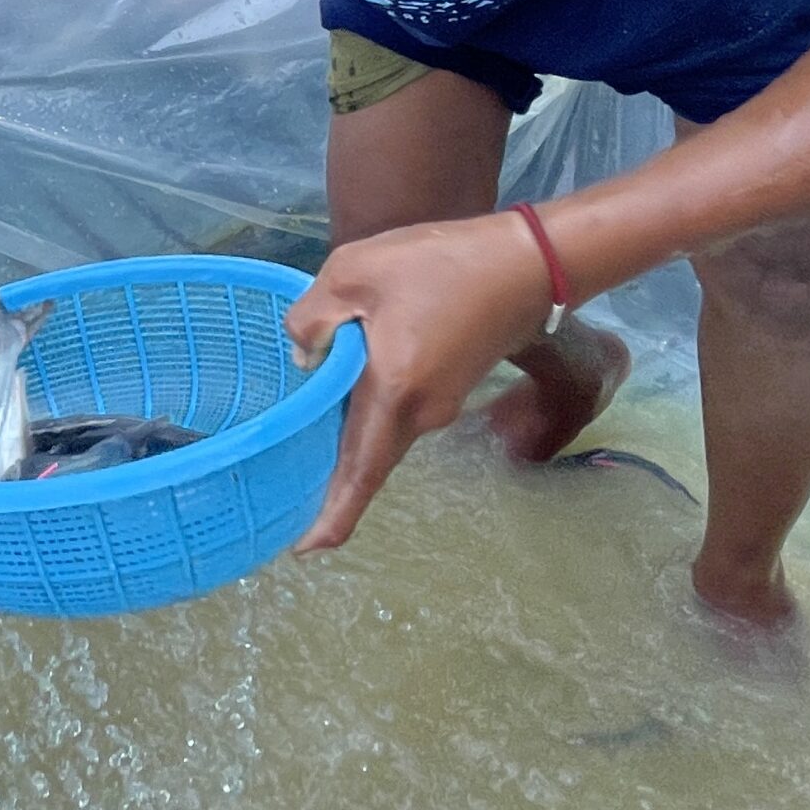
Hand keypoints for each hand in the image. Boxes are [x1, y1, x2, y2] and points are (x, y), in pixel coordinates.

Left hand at [284, 211, 554, 552]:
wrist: (527, 260)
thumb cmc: (439, 262)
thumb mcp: (354, 272)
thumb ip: (313, 318)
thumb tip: (303, 360)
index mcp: (394, 393)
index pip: (360, 471)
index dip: (333, 515)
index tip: (305, 549)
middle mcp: (422, 414)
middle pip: (368, 458)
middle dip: (330, 478)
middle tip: (282, 484)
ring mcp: (443, 403)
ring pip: (383, 431)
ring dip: (348, 434)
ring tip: (300, 428)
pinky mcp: (453, 384)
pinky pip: (401, 411)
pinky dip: (370, 412)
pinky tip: (342, 387)